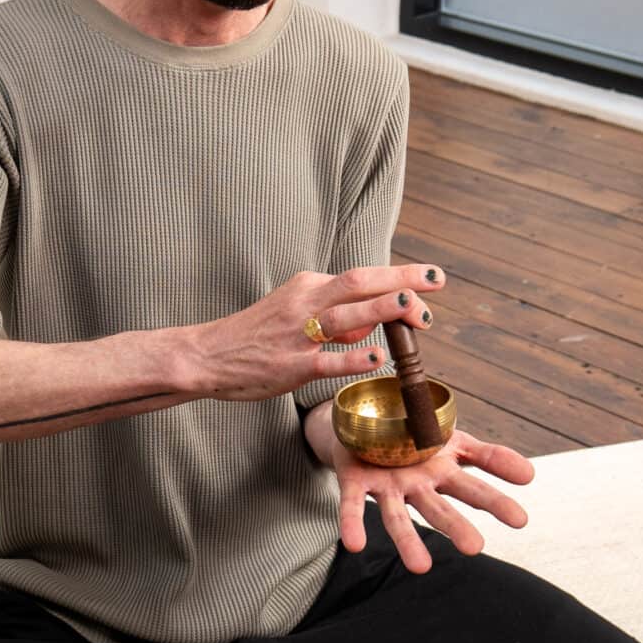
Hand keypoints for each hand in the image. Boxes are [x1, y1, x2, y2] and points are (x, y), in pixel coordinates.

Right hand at [188, 263, 444, 401]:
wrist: (206, 354)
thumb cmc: (254, 336)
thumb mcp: (293, 311)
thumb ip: (333, 315)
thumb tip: (370, 324)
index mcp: (308, 286)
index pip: (361, 277)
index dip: (398, 277)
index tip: (429, 279)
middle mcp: (305, 302)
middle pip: (359, 284)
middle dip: (400, 280)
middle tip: (436, 281)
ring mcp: (297, 334)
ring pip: (345, 315)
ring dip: (382, 310)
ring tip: (414, 309)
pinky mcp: (290, 365)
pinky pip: (326, 360)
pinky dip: (353, 356)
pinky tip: (378, 356)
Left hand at [318, 418, 534, 573]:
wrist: (365, 423)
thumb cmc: (416, 437)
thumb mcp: (456, 440)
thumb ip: (490, 457)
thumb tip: (532, 474)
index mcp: (443, 474)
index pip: (474, 490)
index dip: (496, 502)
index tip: (521, 520)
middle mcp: (417, 487)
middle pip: (439, 510)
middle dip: (456, 528)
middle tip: (475, 548)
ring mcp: (387, 488)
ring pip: (398, 518)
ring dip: (408, 543)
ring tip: (421, 569)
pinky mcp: (356, 483)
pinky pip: (353, 505)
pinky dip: (354, 524)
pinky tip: (354, 545)